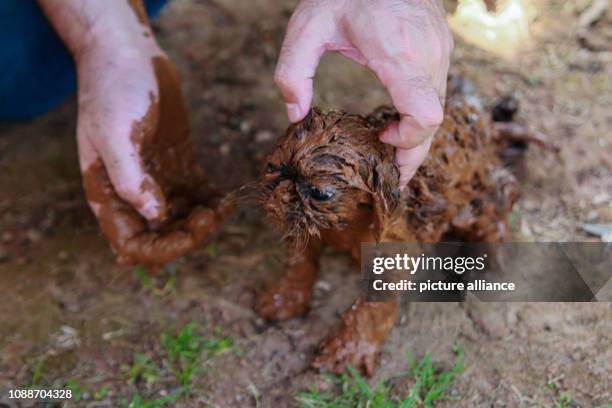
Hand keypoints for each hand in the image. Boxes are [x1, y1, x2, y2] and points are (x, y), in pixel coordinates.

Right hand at [38, 0, 232, 264]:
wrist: (126, 53)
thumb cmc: (112, 91)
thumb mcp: (114, 135)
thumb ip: (129, 179)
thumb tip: (155, 217)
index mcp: (108, 192)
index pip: (131, 243)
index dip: (160, 249)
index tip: (188, 235)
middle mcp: (132, 192)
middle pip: (161, 235)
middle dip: (188, 234)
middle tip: (211, 215)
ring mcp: (156, 179)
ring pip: (182, 218)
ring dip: (203, 221)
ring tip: (223, 206)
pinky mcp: (177, 163)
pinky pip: (196, 195)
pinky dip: (212, 202)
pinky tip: (227, 199)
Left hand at [275, 0, 452, 187]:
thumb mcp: (306, 26)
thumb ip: (293, 71)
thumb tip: (295, 115)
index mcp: (398, 54)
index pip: (425, 115)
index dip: (409, 143)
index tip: (381, 142)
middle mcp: (429, 54)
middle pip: (435, 122)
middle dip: (414, 153)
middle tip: (392, 176)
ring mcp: (440, 49)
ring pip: (439, 107)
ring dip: (418, 132)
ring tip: (389, 145)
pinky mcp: (442, 44)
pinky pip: (438, 90)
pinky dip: (422, 111)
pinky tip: (398, 116)